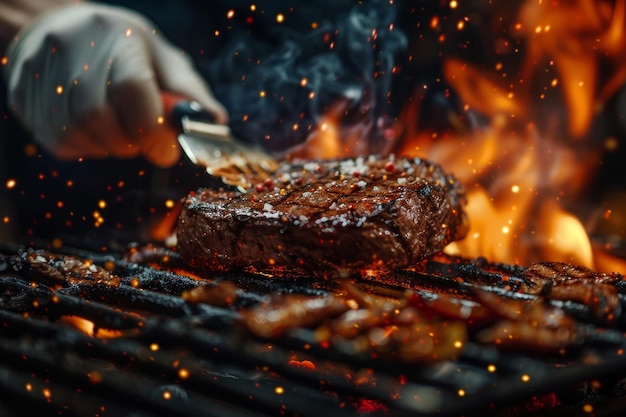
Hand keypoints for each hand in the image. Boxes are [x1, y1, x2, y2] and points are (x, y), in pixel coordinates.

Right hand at [3, 3, 226, 166]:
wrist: (59, 30)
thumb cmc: (121, 48)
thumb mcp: (160, 58)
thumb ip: (188, 92)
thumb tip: (216, 123)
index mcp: (114, 37)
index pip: (132, 89)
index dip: (154, 129)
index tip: (168, 151)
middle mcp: (70, 51)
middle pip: (98, 118)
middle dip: (131, 142)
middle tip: (146, 141)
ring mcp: (40, 76)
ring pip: (77, 135)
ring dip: (110, 146)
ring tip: (121, 130)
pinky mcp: (24, 100)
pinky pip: (61, 143)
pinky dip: (88, 147)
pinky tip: (98, 131)